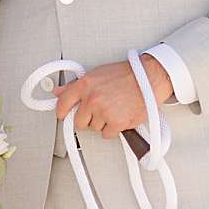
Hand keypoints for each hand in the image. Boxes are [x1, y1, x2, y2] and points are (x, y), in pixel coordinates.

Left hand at [54, 55, 173, 138]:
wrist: (148, 79)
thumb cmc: (127, 75)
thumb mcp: (98, 74)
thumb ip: (76, 85)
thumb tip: (59, 91)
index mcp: (85, 85)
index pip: (63, 103)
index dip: (62, 111)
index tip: (63, 115)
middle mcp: (92, 99)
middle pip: (79, 121)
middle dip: (87, 119)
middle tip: (98, 112)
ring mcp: (104, 112)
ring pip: (94, 128)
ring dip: (102, 123)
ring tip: (113, 109)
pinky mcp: (116, 123)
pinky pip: (107, 134)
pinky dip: (113, 129)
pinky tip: (119, 116)